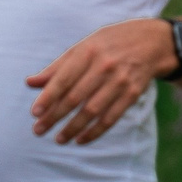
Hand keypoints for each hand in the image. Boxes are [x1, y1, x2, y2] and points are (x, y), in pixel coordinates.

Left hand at [26, 20, 176, 144]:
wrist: (151, 42)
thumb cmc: (108, 44)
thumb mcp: (83, 47)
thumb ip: (57, 67)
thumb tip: (30, 83)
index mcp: (88, 52)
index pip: (64, 78)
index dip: (48, 97)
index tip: (34, 113)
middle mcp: (104, 66)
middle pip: (75, 97)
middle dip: (55, 116)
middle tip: (38, 130)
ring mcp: (120, 81)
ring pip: (92, 110)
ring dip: (73, 127)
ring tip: (59, 139)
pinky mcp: (132, 94)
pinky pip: (111, 118)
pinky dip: (95, 131)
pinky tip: (80, 139)